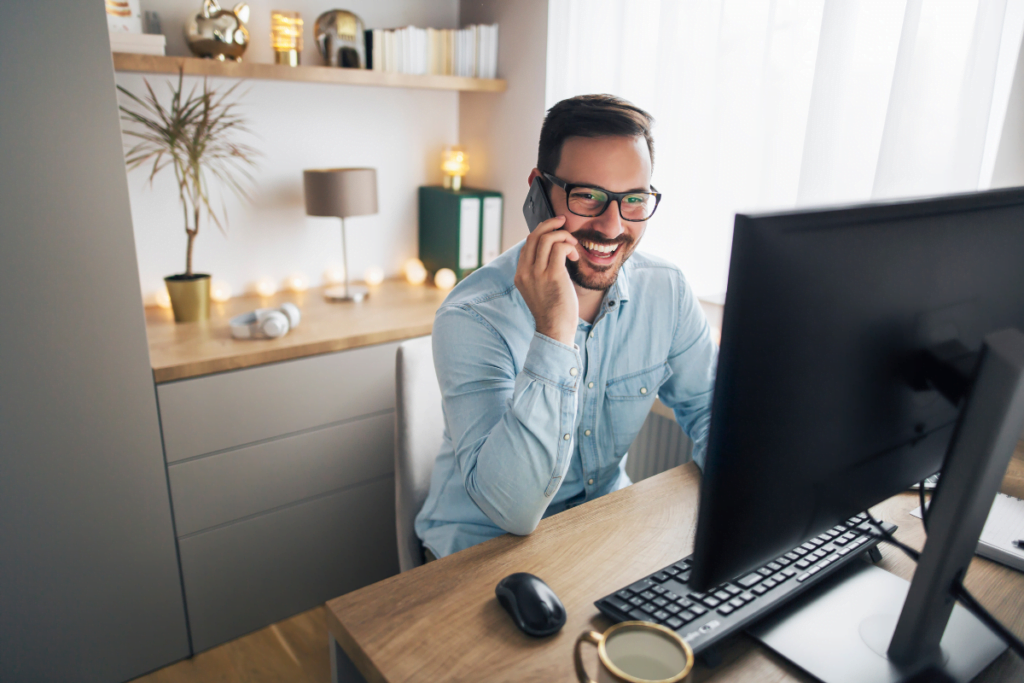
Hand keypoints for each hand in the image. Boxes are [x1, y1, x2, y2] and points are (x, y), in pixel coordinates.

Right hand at [514, 215, 579, 345]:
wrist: (555, 330)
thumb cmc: (552, 311)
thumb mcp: (539, 289)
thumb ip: (540, 272)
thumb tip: (554, 252)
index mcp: (520, 275)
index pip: (527, 244)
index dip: (541, 233)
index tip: (554, 230)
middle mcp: (525, 272)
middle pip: (534, 236)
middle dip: (550, 225)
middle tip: (564, 222)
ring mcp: (537, 274)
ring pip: (547, 239)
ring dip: (563, 236)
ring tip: (573, 246)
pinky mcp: (552, 275)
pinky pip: (559, 248)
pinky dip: (569, 246)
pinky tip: (575, 256)